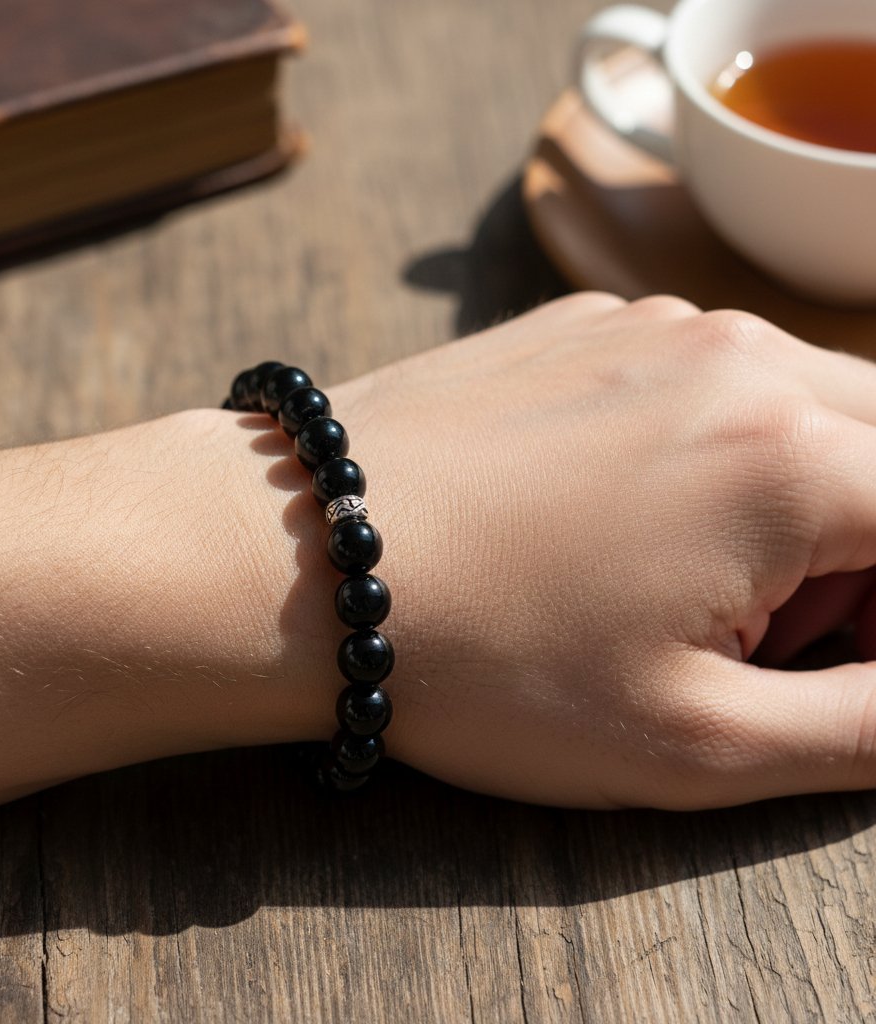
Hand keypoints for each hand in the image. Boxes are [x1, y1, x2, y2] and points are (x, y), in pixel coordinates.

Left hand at [326, 293, 875, 808]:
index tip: (820, 671)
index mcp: (793, 460)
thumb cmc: (478, 658)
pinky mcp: (578, 325)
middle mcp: (737, 358)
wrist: (292, 554)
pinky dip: (699, 449)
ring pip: (796, 407)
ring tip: (664, 582)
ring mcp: (650, 325)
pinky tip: (599, 517)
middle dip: (858, 558)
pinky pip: (697, 377)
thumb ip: (869, 727)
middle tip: (754, 641)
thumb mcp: (693, 742)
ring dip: (782, 501)